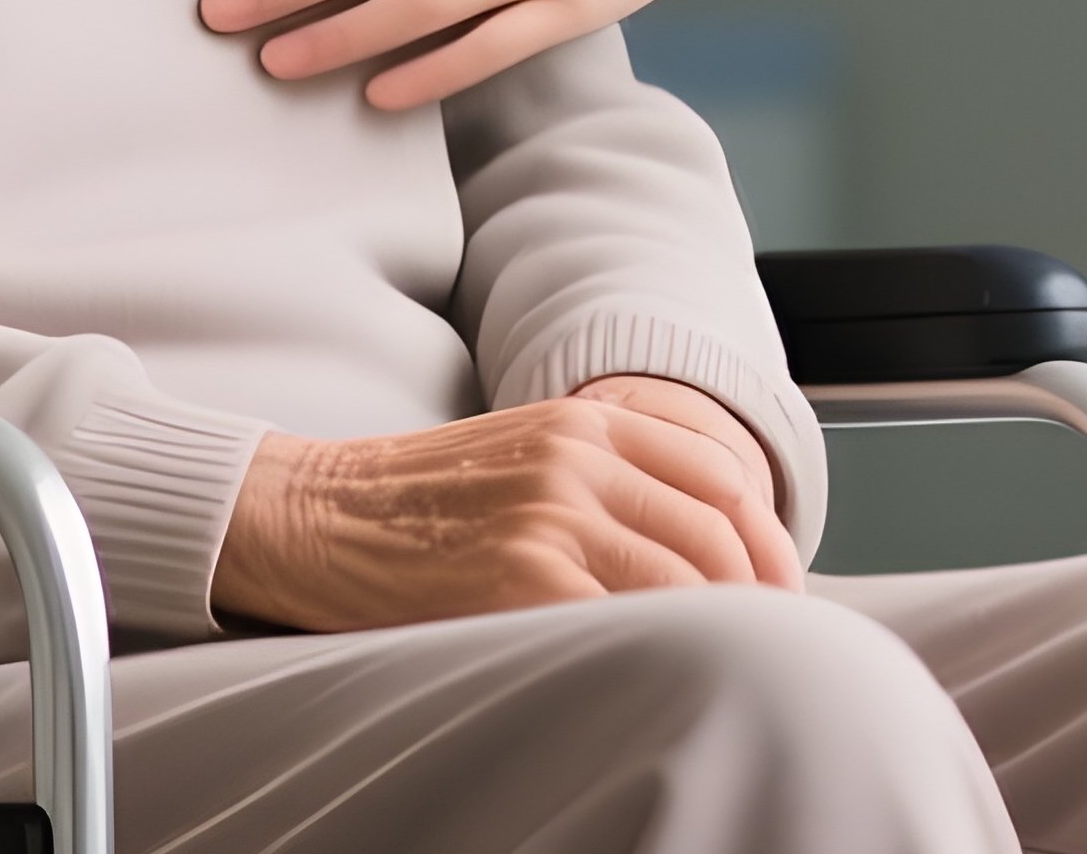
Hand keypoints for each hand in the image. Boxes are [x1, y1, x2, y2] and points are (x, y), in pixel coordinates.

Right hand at [212, 384, 803, 634]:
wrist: (316, 513)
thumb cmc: (415, 497)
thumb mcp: (521, 452)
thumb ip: (605, 476)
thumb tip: (707, 543)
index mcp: (581, 422)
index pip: (723, 475)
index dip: (766, 540)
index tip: (777, 587)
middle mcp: (576, 460)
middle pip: (719, 533)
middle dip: (759, 597)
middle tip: (768, 644)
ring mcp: (550, 518)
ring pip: (688, 585)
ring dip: (718, 632)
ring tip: (718, 665)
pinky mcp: (522, 580)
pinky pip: (628, 625)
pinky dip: (655, 651)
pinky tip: (650, 671)